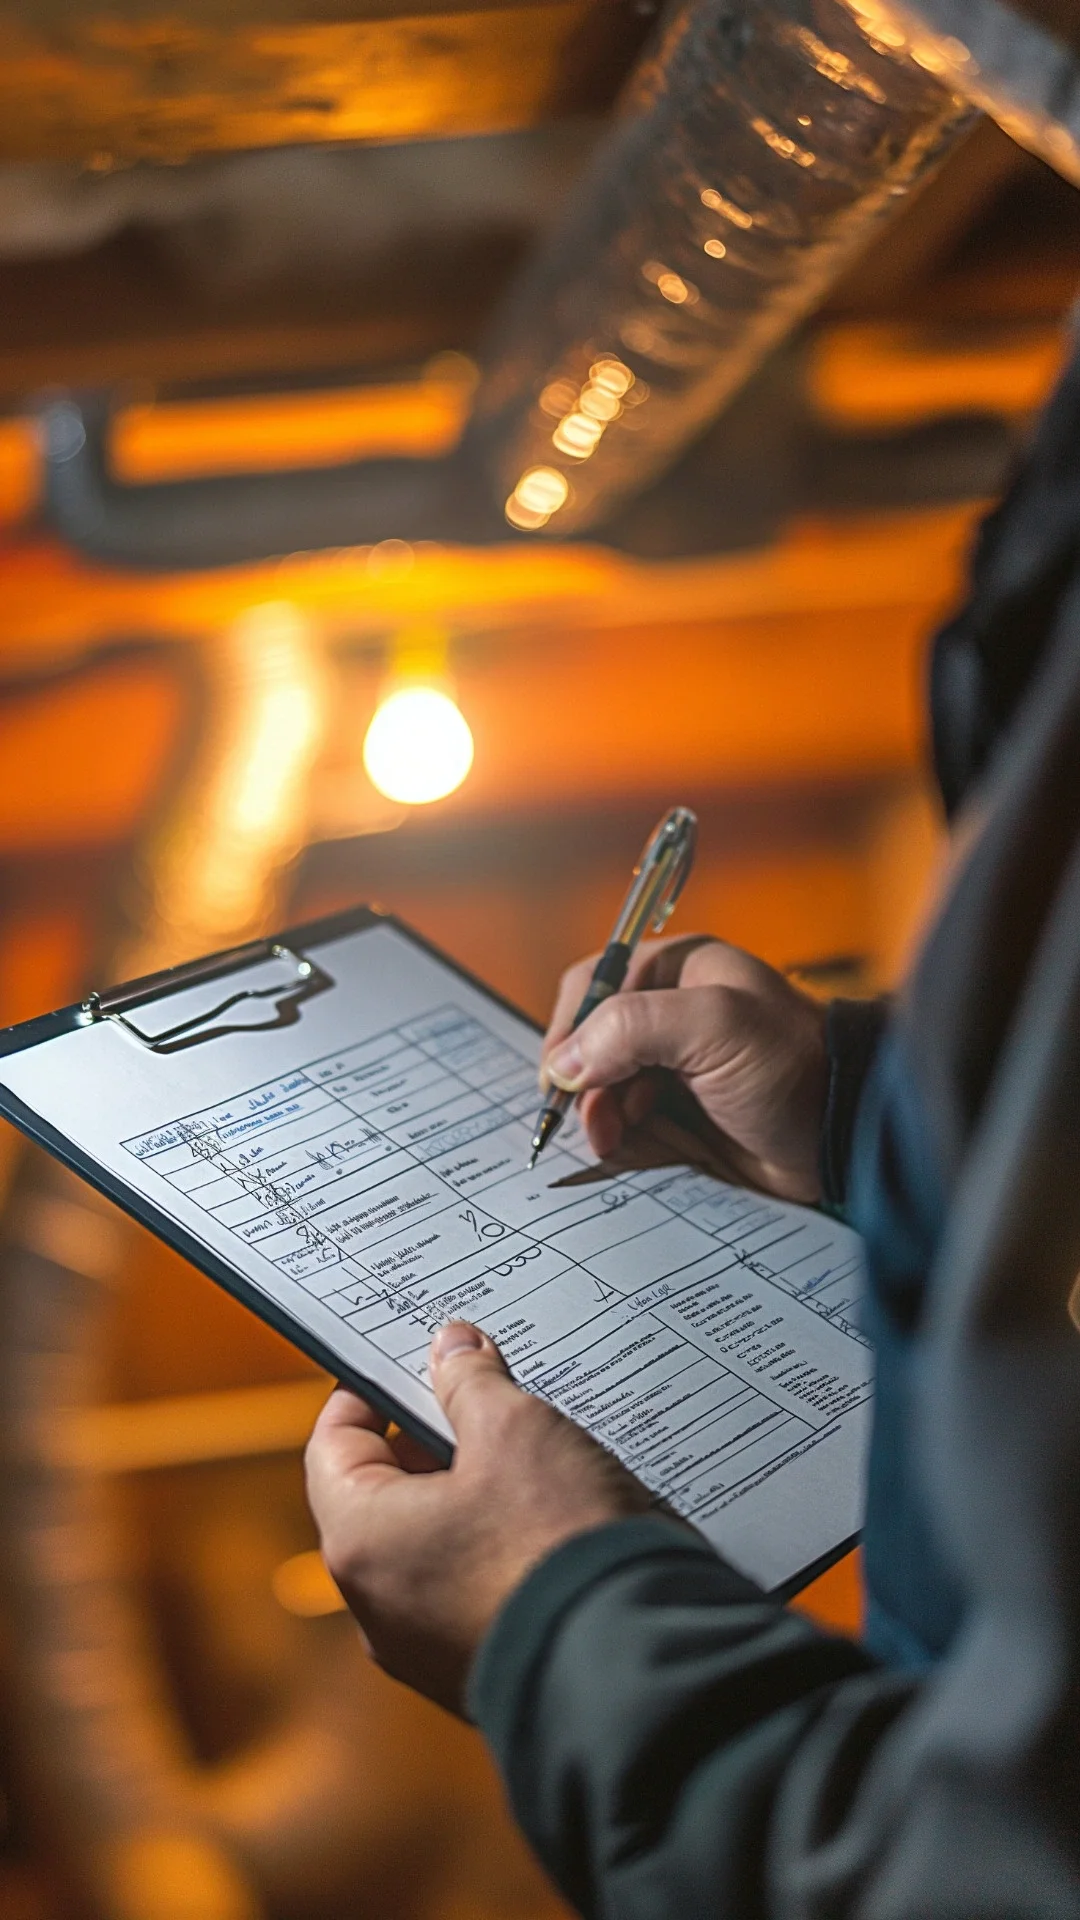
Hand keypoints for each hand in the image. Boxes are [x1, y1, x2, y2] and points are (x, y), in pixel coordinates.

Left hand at [305, 1322, 655, 1714]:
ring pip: (434, 1546)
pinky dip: (499, 1548)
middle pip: (385, 1497)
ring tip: (530, 1453)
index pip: (333, 1446)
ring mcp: (427, 1649)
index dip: (368, 1394)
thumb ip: (471, 1383)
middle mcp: (379, 1606)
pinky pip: (474, 1591)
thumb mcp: (515, 1430)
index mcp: (361, 1542)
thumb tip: (452, 1349)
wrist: (631, 1662)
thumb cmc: (554, 1543)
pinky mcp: (481, 1669)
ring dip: (472, 1495)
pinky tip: (552, 1517)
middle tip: (481, 1396)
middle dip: (433, 1440)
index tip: (406, 1363)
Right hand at [541, 936, 827, 1203]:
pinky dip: (619, 1138)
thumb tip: (565, 1064)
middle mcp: (670, 1012)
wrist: (841, 1137)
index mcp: (677, 970)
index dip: (570, 1028)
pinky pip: (625, 1124)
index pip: (593, 984)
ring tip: (616, 1139)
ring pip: (602, 1089)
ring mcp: (674, 1066)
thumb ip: (632, 1028)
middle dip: (585, 1084)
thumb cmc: (791, 1066)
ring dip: (599, 1117)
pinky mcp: (680, 1113)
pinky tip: (632, 1148)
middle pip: (590, 1042)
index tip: (561, 1077)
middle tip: (596, 1121)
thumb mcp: (713, 1026)